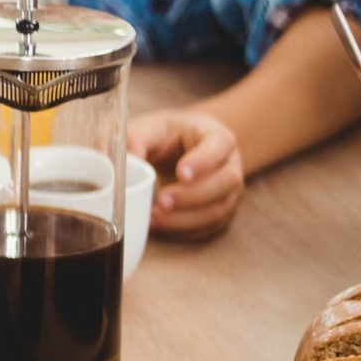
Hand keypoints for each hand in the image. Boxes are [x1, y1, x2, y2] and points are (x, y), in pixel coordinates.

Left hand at [130, 110, 245, 239]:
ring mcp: (229, 191)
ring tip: (153, 218)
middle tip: (162, 201)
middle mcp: (230, 165)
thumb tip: (130, 160)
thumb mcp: (152, 129)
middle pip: (226, 181)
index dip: (204, 161)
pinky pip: (210, 227)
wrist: (182, 149)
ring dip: (186, 219)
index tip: (181, 173)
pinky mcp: (221, 212)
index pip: (220, 145)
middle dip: (193, 196)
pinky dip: (185, 231)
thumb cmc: (167, 137)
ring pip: (219, 210)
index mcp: (217, 137)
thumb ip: (139, 139)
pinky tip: (161, 228)